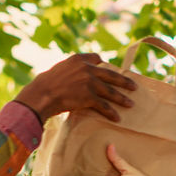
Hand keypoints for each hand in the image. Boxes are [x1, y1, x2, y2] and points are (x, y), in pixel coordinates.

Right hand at [15, 53, 135, 121]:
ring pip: (110, 91)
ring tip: (130, 104)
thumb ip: (70, 70)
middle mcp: (86, 69)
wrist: (41, 95)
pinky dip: (110, 112)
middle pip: (110, 75)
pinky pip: (103, 105)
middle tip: (134, 86)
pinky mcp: (88, 96)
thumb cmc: (45, 85)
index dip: (104, 64)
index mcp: (78, 59)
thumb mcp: (58, 70)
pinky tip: (116, 117)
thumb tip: (74, 76)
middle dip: (124, 82)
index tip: (109, 69)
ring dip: (121, 98)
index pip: (96, 58)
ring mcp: (89, 82)